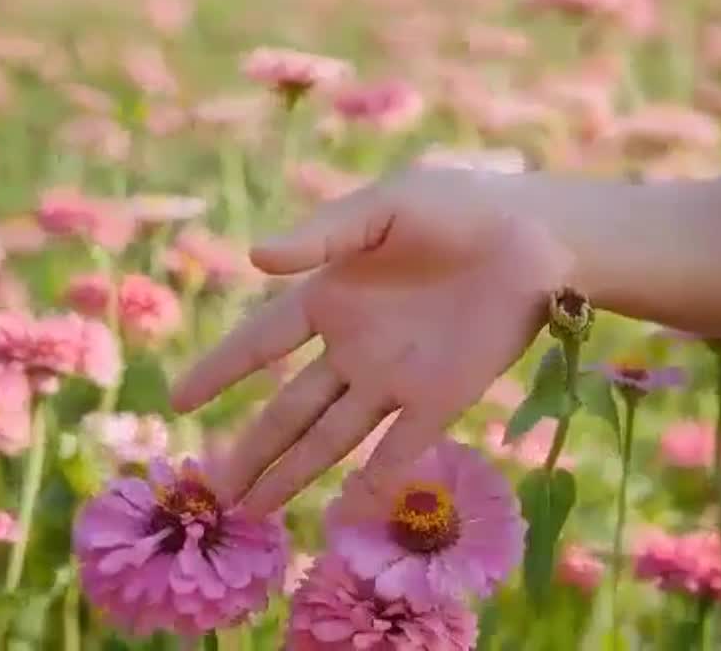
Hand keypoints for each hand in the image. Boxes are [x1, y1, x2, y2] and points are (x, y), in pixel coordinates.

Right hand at [170, 168, 571, 515]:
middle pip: (289, 408)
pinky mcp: (440, 400)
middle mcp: (353, 348)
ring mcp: (394, 379)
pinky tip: (340, 514)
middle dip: (251, 448)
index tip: (178, 402)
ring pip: (331, 438)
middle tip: (214, 491)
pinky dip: (371, 482)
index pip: (259, 342)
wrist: (542, 238)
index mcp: (330, 296)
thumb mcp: (386, 206)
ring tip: (256, 512)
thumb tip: (255, 260)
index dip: (219, 370)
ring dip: (294, 474)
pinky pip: (397, 450)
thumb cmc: (460, 209)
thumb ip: (324, 234)